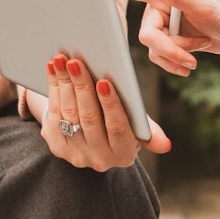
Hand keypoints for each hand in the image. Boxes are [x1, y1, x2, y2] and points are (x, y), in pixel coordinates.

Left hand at [42, 53, 170, 169]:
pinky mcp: (57, 146)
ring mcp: (76, 154)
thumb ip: (149, 131)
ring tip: (63, 60)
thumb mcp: (137, 127)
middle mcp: (99, 159)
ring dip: (64, 83)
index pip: (117, 128)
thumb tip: (166, 145)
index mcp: (124, 154)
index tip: (104, 81)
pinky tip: (53, 69)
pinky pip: (53, 115)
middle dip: (82, 86)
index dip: (110, 104)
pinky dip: (53, 89)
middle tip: (75, 61)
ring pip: (69, 114)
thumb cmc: (120, 123)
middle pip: (89, 118)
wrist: (92, 137)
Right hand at [111, 0, 219, 76]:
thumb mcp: (205, 7)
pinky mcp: (167, 39)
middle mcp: (159, 5)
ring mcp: (162, 24)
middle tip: (190, 59)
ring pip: (153, 49)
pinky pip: (159, 57)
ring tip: (197, 56)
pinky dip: (174, 63)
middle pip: (147, 34)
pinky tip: (189, 65)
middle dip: (170, 49)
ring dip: (175, 57)